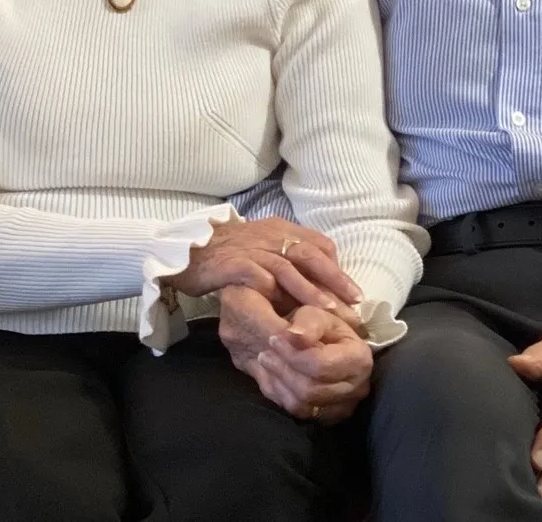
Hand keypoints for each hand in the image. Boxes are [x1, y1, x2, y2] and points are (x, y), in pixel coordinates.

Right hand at [169, 218, 361, 310]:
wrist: (187, 249)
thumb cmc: (229, 253)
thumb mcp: (263, 249)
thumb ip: (288, 261)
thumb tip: (319, 286)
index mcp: (281, 229)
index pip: (319, 245)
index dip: (337, 269)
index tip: (354, 294)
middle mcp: (270, 235)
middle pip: (310, 254)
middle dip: (335, 279)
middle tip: (354, 303)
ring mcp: (252, 249)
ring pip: (289, 268)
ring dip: (311, 291)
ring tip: (329, 312)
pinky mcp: (234, 265)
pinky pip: (259, 278)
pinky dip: (275, 293)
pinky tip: (286, 312)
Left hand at [219, 287, 371, 423]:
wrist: (330, 345)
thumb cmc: (323, 327)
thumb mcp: (316, 314)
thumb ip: (307, 323)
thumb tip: (293, 335)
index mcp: (359, 359)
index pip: (320, 365)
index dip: (293, 354)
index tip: (273, 339)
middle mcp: (357, 388)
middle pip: (310, 389)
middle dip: (283, 370)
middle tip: (264, 353)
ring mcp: (345, 406)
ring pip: (303, 404)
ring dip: (279, 383)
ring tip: (266, 363)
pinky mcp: (330, 417)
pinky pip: (300, 414)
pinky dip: (282, 397)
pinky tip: (273, 379)